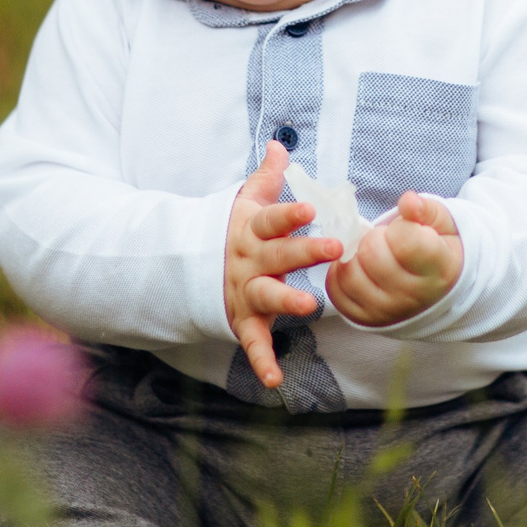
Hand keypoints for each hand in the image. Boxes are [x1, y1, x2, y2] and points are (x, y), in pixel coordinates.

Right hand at [222, 141, 344, 389]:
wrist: (192, 269)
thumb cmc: (235, 233)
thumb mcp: (246, 203)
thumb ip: (266, 177)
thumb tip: (280, 144)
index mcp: (252, 231)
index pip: (272, 220)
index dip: (290, 214)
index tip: (311, 209)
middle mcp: (249, 261)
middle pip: (278, 254)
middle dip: (304, 251)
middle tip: (333, 248)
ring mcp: (245, 291)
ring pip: (266, 295)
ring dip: (286, 299)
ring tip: (308, 304)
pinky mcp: (243, 320)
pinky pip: (253, 342)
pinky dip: (262, 362)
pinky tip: (276, 381)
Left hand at [327, 192, 462, 327]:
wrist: (434, 291)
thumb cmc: (436, 250)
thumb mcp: (441, 225)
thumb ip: (425, 209)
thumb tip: (408, 201)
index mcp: (438, 270)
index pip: (406, 241)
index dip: (401, 227)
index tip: (407, 230)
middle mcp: (412, 296)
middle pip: (372, 254)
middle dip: (375, 237)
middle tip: (386, 240)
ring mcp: (386, 311)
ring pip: (350, 274)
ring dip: (355, 254)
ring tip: (371, 253)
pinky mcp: (363, 317)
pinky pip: (336, 290)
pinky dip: (339, 272)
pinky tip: (356, 264)